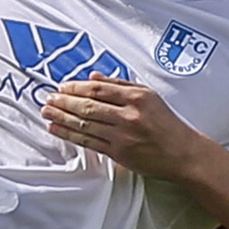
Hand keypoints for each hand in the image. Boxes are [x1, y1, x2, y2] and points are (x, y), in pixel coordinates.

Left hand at [43, 76, 201, 179]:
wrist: (181, 153)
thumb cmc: (166, 124)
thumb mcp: (149, 96)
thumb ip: (121, 84)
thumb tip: (94, 76)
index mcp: (137, 97)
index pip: (99, 89)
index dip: (77, 87)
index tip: (63, 87)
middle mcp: (129, 115)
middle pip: (88, 106)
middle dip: (64, 102)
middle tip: (48, 99)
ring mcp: (122, 136)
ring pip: (85, 124)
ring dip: (62, 118)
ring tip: (47, 113)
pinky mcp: (118, 153)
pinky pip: (88, 142)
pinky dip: (70, 135)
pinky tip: (57, 130)